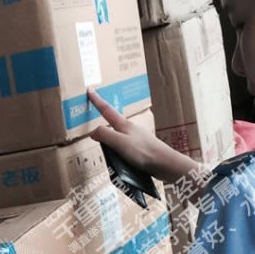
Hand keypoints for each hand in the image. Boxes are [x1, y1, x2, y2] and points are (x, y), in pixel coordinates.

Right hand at [87, 88, 206, 183]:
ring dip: (112, 138)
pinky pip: (127, 148)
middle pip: (114, 123)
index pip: (107, 110)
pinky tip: (120, 159)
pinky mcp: (142, 150)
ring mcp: (138, 139)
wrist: (165, 163)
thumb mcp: (120, 143)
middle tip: (96, 116)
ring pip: (121, 136)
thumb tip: (93, 131)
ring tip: (105, 146)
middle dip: (105, 119)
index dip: (97, 101)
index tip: (90, 90)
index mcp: (124, 125)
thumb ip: (105, 135)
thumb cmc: (143, 152)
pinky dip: (120, 150)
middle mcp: (131, 130)